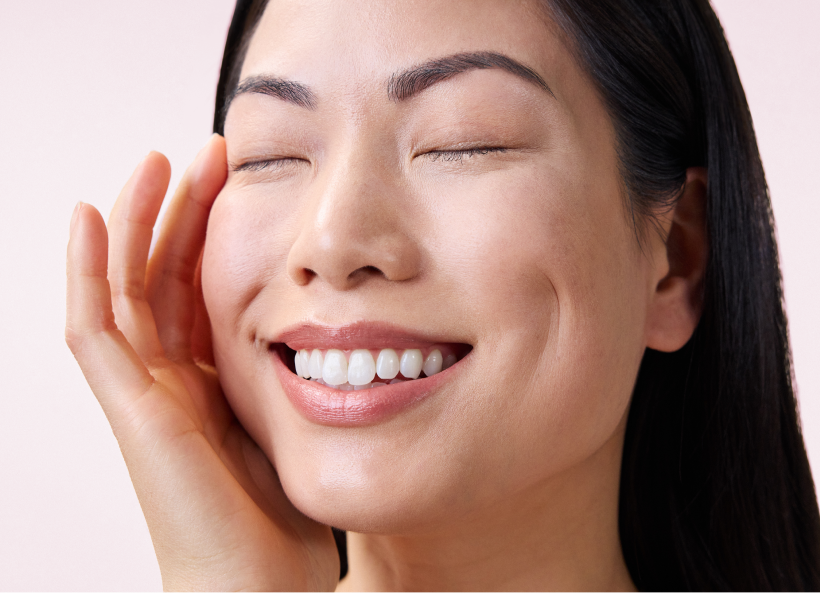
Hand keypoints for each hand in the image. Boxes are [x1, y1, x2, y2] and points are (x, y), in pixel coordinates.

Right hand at [65, 136, 338, 592]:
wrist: (258, 588)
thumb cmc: (278, 520)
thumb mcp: (290, 422)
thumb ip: (287, 374)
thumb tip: (332, 326)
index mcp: (209, 380)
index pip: (201, 286)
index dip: (213, 230)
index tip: (240, 179)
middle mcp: (171, 379)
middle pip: (165, 275)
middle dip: (182, 211)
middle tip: (209, 153)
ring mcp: (145, 392)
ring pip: (125, 289)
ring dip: (136, 222)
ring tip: (159, 162)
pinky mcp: (131, 410)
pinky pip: (95, 331)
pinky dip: (87, 274)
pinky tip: (92, 219)